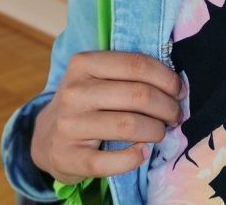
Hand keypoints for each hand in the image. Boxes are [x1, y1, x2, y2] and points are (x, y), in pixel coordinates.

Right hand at [30, 51, 184, 184]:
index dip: (166, 78)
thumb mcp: (96, 77)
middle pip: (139, 95)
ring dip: (156, 131)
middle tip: (174, 115)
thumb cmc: (85, 102)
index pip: (136, 65)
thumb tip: (175, 83)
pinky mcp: (69, 156)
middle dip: (167, 107)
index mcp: (83, 64)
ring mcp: (69, 125)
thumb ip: (128, 73)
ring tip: (160, 132)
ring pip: (129, 126)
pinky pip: (111, 161)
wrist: (47, 137)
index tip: (178, 91)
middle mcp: (73, 92)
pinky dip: (134, 158)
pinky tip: (142, 152)